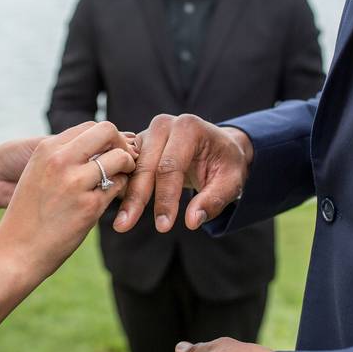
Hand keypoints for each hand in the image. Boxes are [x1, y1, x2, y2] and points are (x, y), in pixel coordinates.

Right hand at [0, 122, 136, 277]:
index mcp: (46, 149)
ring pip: (120, 158)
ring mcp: (75, 182)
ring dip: (127, 168)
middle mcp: (60, 160)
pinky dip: (121, 192)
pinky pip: (119, 187)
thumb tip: (98, 149)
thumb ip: (62, 158)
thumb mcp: (37, 175)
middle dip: (122, 144)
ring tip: (120, 182)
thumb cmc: (27, 217)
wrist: (14, 253)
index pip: (90, 126)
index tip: (109, 154)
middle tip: (123, 163)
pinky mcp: (89, 206)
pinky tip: (110, 202)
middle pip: (107, 131)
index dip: (107, 139)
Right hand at [113, 114, 253, 233]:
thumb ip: (213, 200)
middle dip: (137, 198)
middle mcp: (164, 125)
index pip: (170, 167)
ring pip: (133, 167)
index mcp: (188, 128)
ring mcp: (149, 132)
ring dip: (127, 195)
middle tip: (125, 226)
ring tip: (120, 222)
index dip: (165, 199)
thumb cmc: (226, 163)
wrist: (219, 146)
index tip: (163, 226)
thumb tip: (191, 221)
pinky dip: (124, 187)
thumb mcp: (231, 182)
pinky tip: (121, 209)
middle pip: (146, 166)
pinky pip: (128, 166)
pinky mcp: (139, 143)